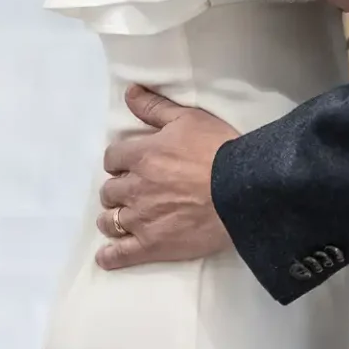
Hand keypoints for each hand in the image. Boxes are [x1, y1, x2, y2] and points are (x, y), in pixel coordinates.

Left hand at [95, 86, 239, 270]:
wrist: (242, 189)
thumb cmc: (218, 150)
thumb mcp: (189, 118)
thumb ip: (155, 107)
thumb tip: (129, 92)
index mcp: (141, 155)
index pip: (112, 157)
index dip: (120, 160)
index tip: (130, 164)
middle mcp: (134, 187)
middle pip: (109, 191)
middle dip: (118, 190)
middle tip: (134, 191)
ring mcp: (140, 219)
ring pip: (109, 221)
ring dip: (113, 219)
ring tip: (123, 219)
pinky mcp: (152, 246)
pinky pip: (120, 254)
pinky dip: (111, 256)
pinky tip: (107, 257)